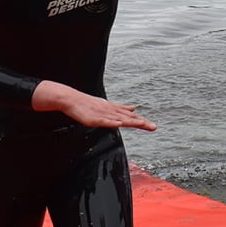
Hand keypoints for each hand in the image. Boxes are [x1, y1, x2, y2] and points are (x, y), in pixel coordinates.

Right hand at [34, 80, 157, 131]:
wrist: (72, 99)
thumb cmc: (89, 103)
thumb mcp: (108, 106)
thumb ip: (121, 108)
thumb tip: (134, 108)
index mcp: (114, 110)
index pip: (131, 116)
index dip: (142, 121)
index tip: (153, 126)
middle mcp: (111, 111)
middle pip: (128, 118)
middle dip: (141, 123)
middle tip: (153, 127)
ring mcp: (103, 114)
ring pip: (119, 119)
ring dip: (130, 122)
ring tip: (141, 124)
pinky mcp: (94, 118)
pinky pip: (104, 121)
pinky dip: (112, 122)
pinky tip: (118, 124)